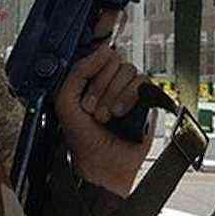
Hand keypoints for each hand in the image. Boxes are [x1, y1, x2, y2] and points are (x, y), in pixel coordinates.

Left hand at [54, 12, 153, 197]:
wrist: (102, 165)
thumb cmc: (83, 137)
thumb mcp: (66, 102)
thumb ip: (77, 72)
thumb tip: (102, 50)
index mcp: (93, 77)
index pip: (99, 54)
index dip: (93, 70)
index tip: (85, 94)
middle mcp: (113, 80)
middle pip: (114, 60)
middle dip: (101, 87)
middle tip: (94, 110)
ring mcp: (131, 89)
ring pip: (129, 70)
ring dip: (114, 95)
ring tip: (107, 117)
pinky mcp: (147, 99)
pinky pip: (144, 83)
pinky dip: (129, 98)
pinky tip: (121, 115)